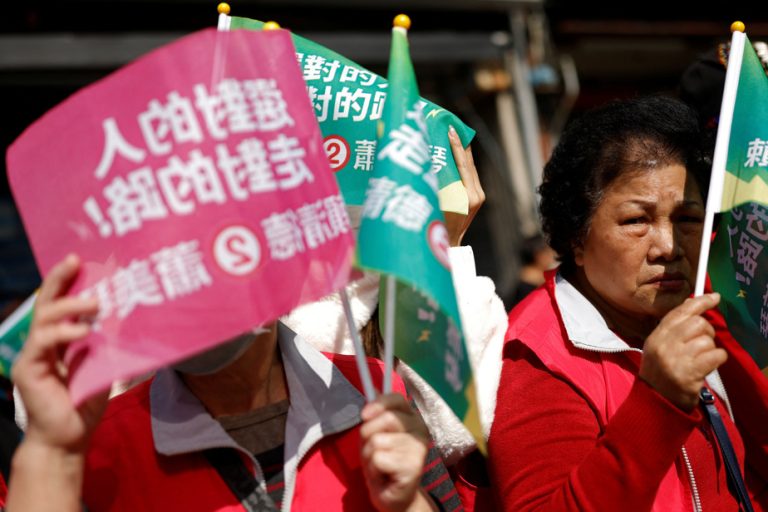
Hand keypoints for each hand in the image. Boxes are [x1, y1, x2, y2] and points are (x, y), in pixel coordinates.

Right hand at [11, 254, 107, 452]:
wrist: (69, 438)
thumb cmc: (85, 403)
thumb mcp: (105, 365)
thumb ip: (110, 343)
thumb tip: (129, 316)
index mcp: (59, 339)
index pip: (61, 302)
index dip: (68, 280)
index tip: (82, 259)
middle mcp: (42, 342)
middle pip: (46, 302)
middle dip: (59, 278)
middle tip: (75, 260)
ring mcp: (32, 355)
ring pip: (44, 317)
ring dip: (70, 306)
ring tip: (95, 303)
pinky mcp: (27, 369)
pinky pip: (42, 343)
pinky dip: (63, 333)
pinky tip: (84, 333)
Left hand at [360, 393, 434, 511]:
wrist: (392, 495)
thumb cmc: (383, 460)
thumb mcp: (375, 432)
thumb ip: (375, 413)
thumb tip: (372, 387)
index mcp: (412, 416)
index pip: (397, 399)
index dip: (378, 404)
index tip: (364, 415)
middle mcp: (420, 429)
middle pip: (386, 419)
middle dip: (368, 434)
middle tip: (373, 449)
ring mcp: (419, 448)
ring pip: (378, 440)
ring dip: (369, 455)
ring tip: (380, 464)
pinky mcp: (413, 466)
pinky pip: (378, 458)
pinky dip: (373, 468)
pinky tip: (384, 474)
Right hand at [444, 126, 484, 246]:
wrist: (447, 247)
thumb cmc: (435, 229)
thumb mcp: (432, 206)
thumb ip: (432, 186)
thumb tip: (421, 163)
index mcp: (468, 197)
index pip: (463, 165)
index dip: (456, 146)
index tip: (450, 130)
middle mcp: (477, 195)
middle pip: (469, 163)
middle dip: (460, 144)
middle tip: (450, 126)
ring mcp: (478, 196)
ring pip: (470, 167)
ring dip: (461, 151)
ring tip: (451, 134)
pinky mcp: (477, 197)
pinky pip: (469, 174)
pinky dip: (462, 162)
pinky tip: (453, 152)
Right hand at [639, 293, 727, 411]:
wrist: (655, 402)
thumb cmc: (661, 373)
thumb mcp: (660, 347)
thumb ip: (675, 329)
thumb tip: (695, 306)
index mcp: (656, 337)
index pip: (679, 313)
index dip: (699, 302)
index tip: (714, 297)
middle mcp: (664, 345)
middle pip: (697, 324)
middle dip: (707, 332)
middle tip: (703, 343)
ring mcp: (676, 359)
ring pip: (707, 340)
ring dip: (710, 350)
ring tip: (700, 360)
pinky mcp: (689, 373)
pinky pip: (716, 355)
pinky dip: (717, 360)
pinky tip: (707, 367)